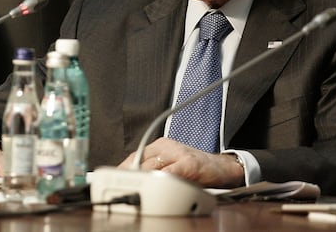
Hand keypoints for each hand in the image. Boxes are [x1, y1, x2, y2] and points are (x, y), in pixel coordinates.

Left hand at [118, 137, 243, 187]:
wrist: (222, 167)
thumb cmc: (195, 168)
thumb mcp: (171, 163)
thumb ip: (154, 168)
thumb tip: (131, 180)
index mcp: (160, 145)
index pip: (135, 155)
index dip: (123, 168)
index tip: (112, 179)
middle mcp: (167, 146)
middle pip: (141, 161)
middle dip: (129, 176)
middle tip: (121, 188)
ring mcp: (179, 154)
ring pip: (152, 167)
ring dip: (141, 180)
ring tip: (133, 190)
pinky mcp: (189, 164)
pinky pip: (170, 174)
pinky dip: (160, 182)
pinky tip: (154, 189)